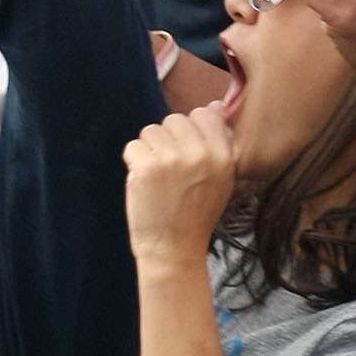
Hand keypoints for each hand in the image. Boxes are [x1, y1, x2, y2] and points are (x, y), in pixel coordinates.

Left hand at [123, 104, 237, 266]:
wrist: (174, 249)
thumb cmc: (195, 215)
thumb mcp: (221, 179)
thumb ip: (219, 142)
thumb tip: (212, 106)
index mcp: (223, 154)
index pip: (203, 114)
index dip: (189, 131)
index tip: (185, 153)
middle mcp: (200, 153)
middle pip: (174, 119)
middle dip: (166, 140)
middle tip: (168, 172)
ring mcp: (173, 158)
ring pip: (151, 131)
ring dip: (148, 151)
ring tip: (157, 179)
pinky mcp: (147, 166)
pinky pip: (133, 147)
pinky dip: (133, 164)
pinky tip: (143, 184)